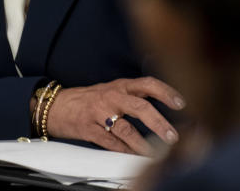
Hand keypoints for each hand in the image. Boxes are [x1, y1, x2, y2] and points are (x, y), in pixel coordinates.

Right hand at [44, 77, 184, 154]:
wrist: (57, 106)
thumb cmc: (90, 100)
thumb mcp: (113, 90)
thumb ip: (136, 96)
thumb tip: (166, 107)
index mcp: (120, 86)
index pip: (147, 84)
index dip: (166, 92)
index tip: (182, 103)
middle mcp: (111, 97)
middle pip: (139, 106)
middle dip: (159, 123)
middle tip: (172, 136)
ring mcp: (99, 113)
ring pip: (125, 128)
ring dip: (143, 143)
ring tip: (155, 154)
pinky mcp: (90, 129)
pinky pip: (111, 142)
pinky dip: (125, 151)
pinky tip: (134, 156)